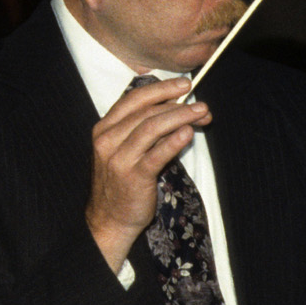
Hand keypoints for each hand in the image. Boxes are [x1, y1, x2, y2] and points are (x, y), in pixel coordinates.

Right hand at [86, 76, 211, 271]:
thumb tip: (180, 111)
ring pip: (151, 127)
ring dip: (180, 116)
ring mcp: (119, 159)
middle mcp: (108, 140)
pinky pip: (156, 154)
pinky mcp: (133, 177)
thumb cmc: (122, 183)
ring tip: (201, 113)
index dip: (160, 89)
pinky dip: (174, 141)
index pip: (133, 99)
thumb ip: (146, 130)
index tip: (183, 85)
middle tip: (200, 104)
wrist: (110, 219)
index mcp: (104, 129)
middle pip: (146, 111)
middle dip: (177, 104)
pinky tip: (188, 133)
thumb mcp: (127, 150)